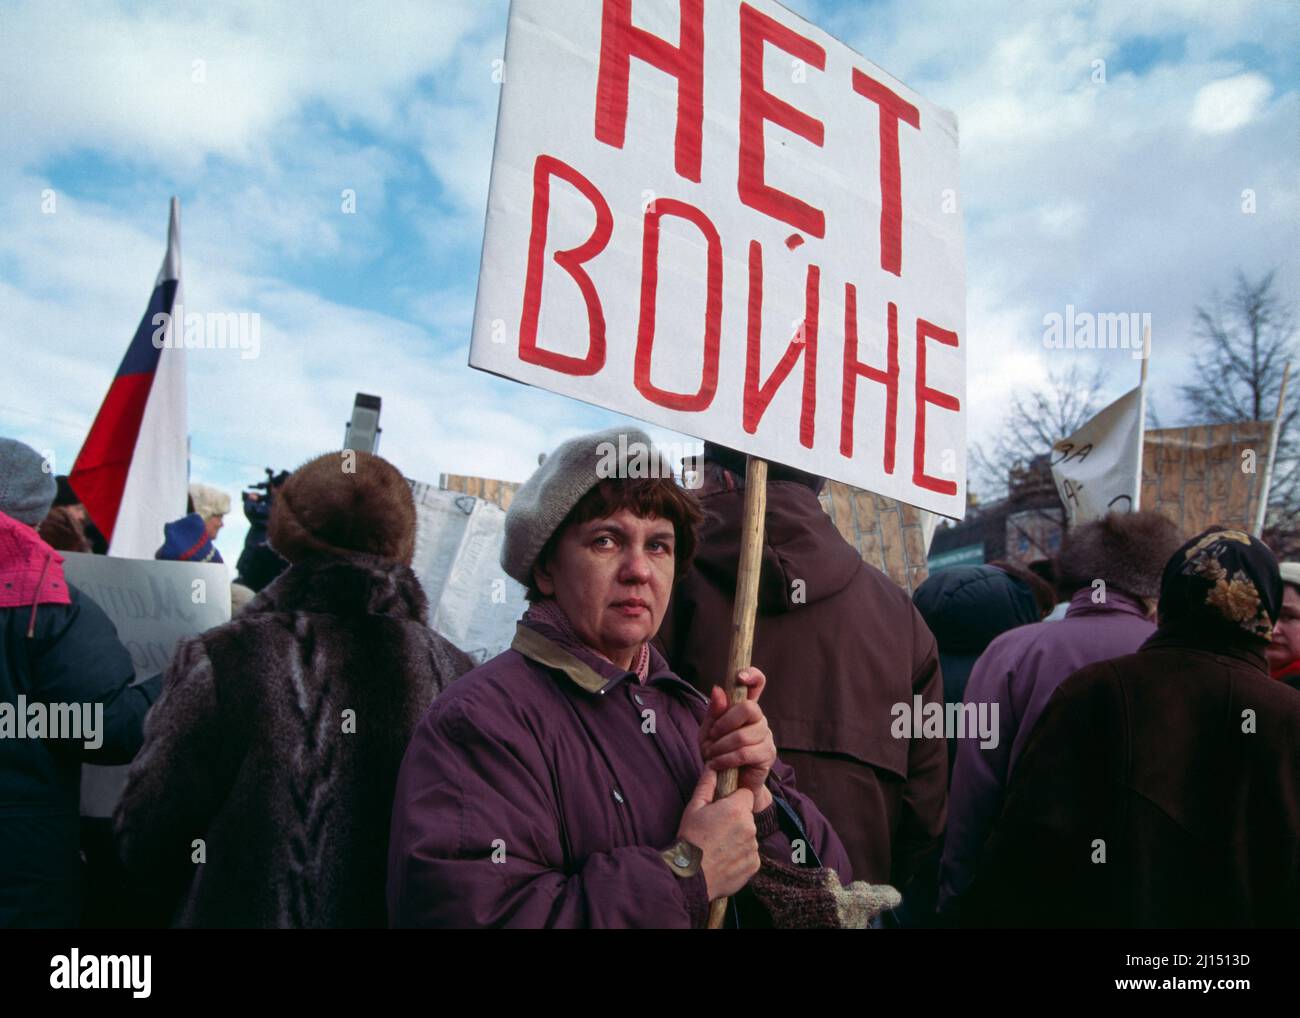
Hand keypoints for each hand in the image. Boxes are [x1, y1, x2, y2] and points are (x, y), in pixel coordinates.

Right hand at [677, 768, 758, 899]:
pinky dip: (740, 855)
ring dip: (738, 838)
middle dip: (736, 819)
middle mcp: (750, 827)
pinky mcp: (754, 865)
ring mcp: (753, 847)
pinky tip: (724, 859)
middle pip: (747, 816)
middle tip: (716, 830)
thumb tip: (713, 767)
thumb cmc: (690, 838)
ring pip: (749, 835)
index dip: (733, 800)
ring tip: (718, 846)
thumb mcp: (694, 807)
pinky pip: (750, 854)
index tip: (721, 809)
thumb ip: (706, 784)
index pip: (745, 794)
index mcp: (737, 809)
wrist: (691, 876)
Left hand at [700, 667, 776, 811]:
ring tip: (711, 754)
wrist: (727, 786)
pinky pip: (745, 753)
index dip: (752, 676)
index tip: (740, 677)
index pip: (757, 683)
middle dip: (724, 722)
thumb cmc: (718, 755)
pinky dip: (726, 759)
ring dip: (721, 745)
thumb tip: (718, 689)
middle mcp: (759, 719)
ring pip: (743, 734)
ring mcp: (766, 736)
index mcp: (745, 708)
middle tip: (712, 736)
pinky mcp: (767, 755)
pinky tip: (716, 764)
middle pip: (749, 708)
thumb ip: (714, 712)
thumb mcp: (708, 732)